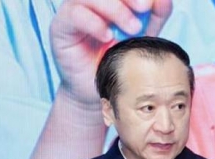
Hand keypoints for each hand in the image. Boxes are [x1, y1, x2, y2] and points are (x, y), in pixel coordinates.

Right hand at [50, 0, 172, 107]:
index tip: (152, 2)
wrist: (97, 93)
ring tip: (132, 28)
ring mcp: (72, 11)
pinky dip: (94, 23)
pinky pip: (74, 15)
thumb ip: (153, 17)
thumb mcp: (141, 37)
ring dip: (114, 8)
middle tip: (144, 8)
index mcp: (109, 0)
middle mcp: (89, 1)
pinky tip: (108, 37)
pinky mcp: (60, 27)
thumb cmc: (118, 63)